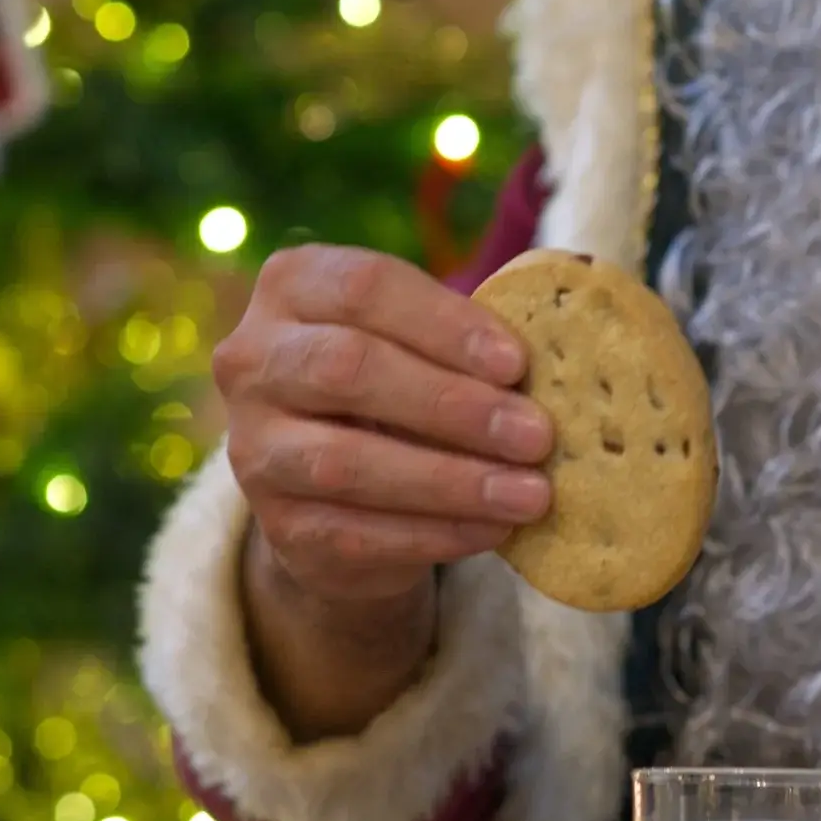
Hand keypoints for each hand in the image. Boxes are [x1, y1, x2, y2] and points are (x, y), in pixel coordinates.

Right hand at [216, 245, 552, 603]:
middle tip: (537, 435)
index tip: (517, 361)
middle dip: (453, 405)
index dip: (444, 323)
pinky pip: (359, 532)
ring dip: (452, 480)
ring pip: (347, 463)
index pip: (362, 287)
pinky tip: (495, 530)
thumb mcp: (423, 346)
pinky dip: (437, 533)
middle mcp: (253, 362)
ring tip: (530, 494)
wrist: (336, 489)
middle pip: (347, 369)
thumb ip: (471, 342)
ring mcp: (255, 448)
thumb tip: (566, 361)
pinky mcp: (280, 526)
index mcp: (293, 288)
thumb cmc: (401, 389)